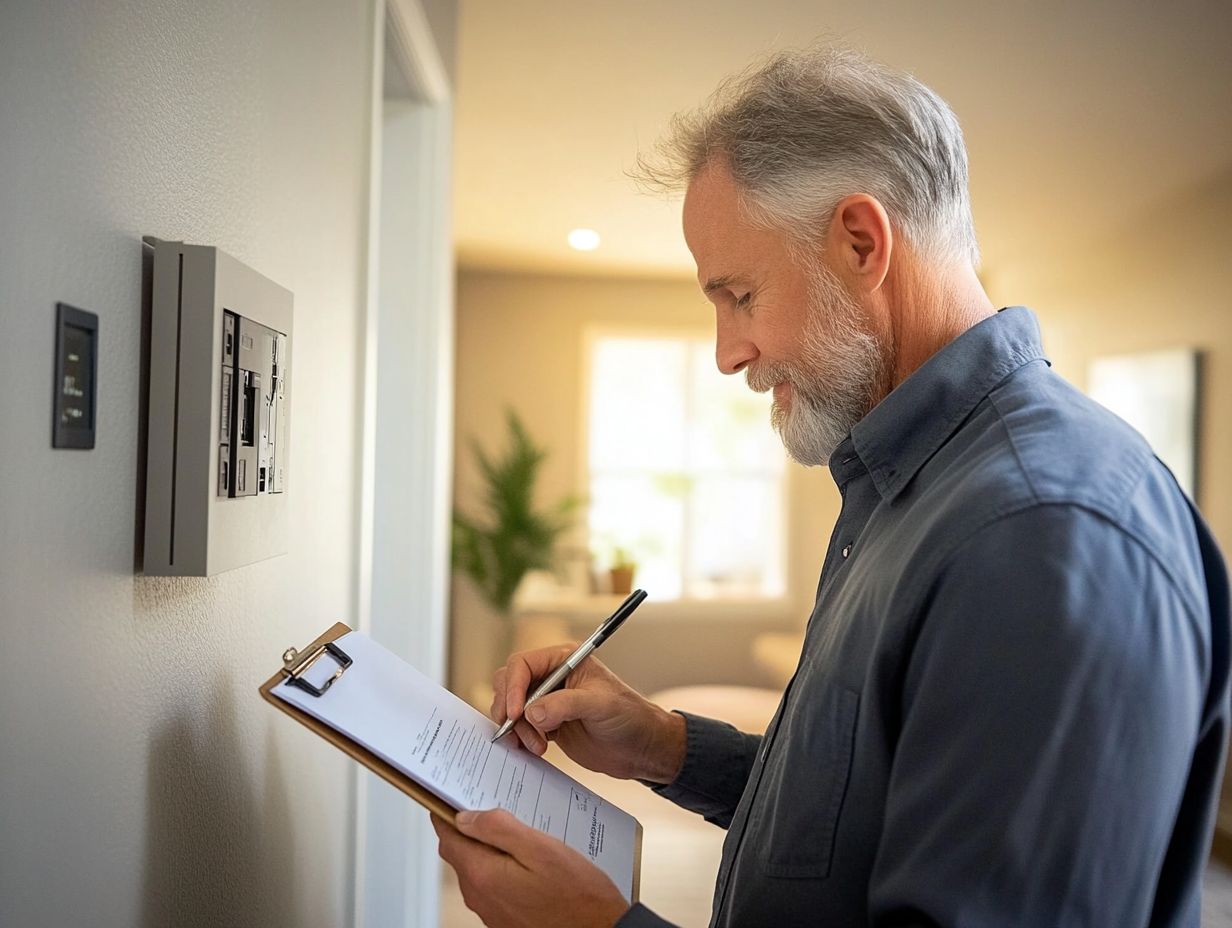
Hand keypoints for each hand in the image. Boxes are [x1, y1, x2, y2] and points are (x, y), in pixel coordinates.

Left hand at [433, 809, 628, 927]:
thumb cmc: (578, 896)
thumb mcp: (541, 849)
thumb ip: (499, 829)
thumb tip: (465, 817)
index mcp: (482, 875)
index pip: (447, 836)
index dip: (446, 811)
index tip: (452, 794)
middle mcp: (480, 896)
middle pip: (462, 852)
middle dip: (471, 827)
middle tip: (494, 804)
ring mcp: (492, 911)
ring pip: (479, 868)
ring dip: (491, 847)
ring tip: (520, 829)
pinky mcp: (506, 918)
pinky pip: (495, 884)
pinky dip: (503, 866)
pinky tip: (528, 858)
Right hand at [491, 644, 685, 782]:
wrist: (641, 748)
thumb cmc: (630, 717)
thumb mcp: (601, 706)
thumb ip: (566, 705)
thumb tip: (532, 712)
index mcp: (565, 660)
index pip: (523, 665)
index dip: (514, 687)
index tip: (517, 713)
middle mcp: (553, 677)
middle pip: (510, 684)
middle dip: (509, 708)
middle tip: (516, 731)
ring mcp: (548, 701)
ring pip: (512, 708)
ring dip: (517, 728)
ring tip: (538, 746)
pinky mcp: (548, 724)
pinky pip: (520, 727)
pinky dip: (520, 738)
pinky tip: (535, 749)